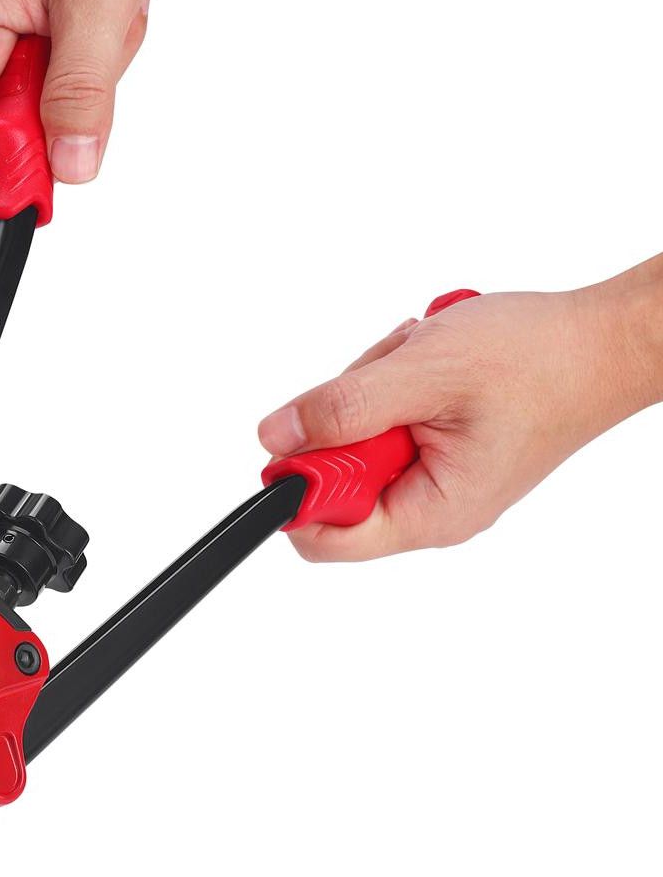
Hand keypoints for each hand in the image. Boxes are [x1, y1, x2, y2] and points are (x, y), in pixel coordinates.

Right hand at [0, 0, 165, 183]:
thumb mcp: (103, 3)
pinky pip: (22, 51)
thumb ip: (82, 94)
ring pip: (16, 86)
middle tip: (102, 41)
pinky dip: (66, 39)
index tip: (69, 160)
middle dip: (59, 102)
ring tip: (99, 5)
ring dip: (71, 65)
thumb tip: (70, 170)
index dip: (12, 171)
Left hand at [258, 261, 662, 561]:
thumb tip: (276, 437)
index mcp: (433, 512)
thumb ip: (345, 408)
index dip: (297, 485)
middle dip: (352, 411)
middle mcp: (433, 504)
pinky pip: (388, 413)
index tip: (301, 430)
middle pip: (338, 473)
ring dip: (378, 384)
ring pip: (361, 433)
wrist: (600, 340)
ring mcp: (438, 471)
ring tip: (428, 360)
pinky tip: (435, 361)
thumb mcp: (425, 373)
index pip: (327, 535)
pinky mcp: (442, 441)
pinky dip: (399, 378)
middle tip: (396, 373)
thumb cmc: (538, 359)